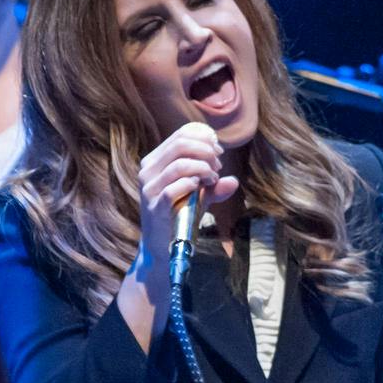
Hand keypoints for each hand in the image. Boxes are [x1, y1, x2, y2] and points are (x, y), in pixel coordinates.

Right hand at [134, 122, 239, 281]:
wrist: (162, 246)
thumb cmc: (179, 215)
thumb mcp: (197, 195)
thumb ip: (214, 186)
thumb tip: (234, 181)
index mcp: (154, 162)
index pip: (179, 136)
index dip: (204, 138)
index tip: (219, 152)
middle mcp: (148, 172)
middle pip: (180, 145)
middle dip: (206, 152)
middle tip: (218, 166)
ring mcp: (149, 190)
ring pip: (178, 165)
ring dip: (203, 168)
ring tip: (213, 179)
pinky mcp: (155, 208)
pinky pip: (173, 189)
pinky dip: (192, 184)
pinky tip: (201, 188)